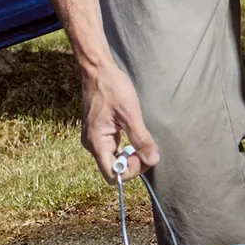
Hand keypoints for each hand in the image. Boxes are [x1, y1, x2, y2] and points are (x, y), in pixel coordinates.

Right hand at [81, 60, 157, 182]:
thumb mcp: (130, 113)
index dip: (131, 171)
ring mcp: (94, 138)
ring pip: (113, 159)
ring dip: (129, 155)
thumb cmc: (112, 88)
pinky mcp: (98, 132)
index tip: (143, 154)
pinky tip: (131, 132)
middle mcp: (92, 144)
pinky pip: (112, 149)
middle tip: (146, 147)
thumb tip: (153, 160)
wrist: (97, 69)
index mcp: (97, 142)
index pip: (113, 175)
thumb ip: (141, 139)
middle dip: (132, 163)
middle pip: (113, 169)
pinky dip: (125, 147)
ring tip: (139, 137)